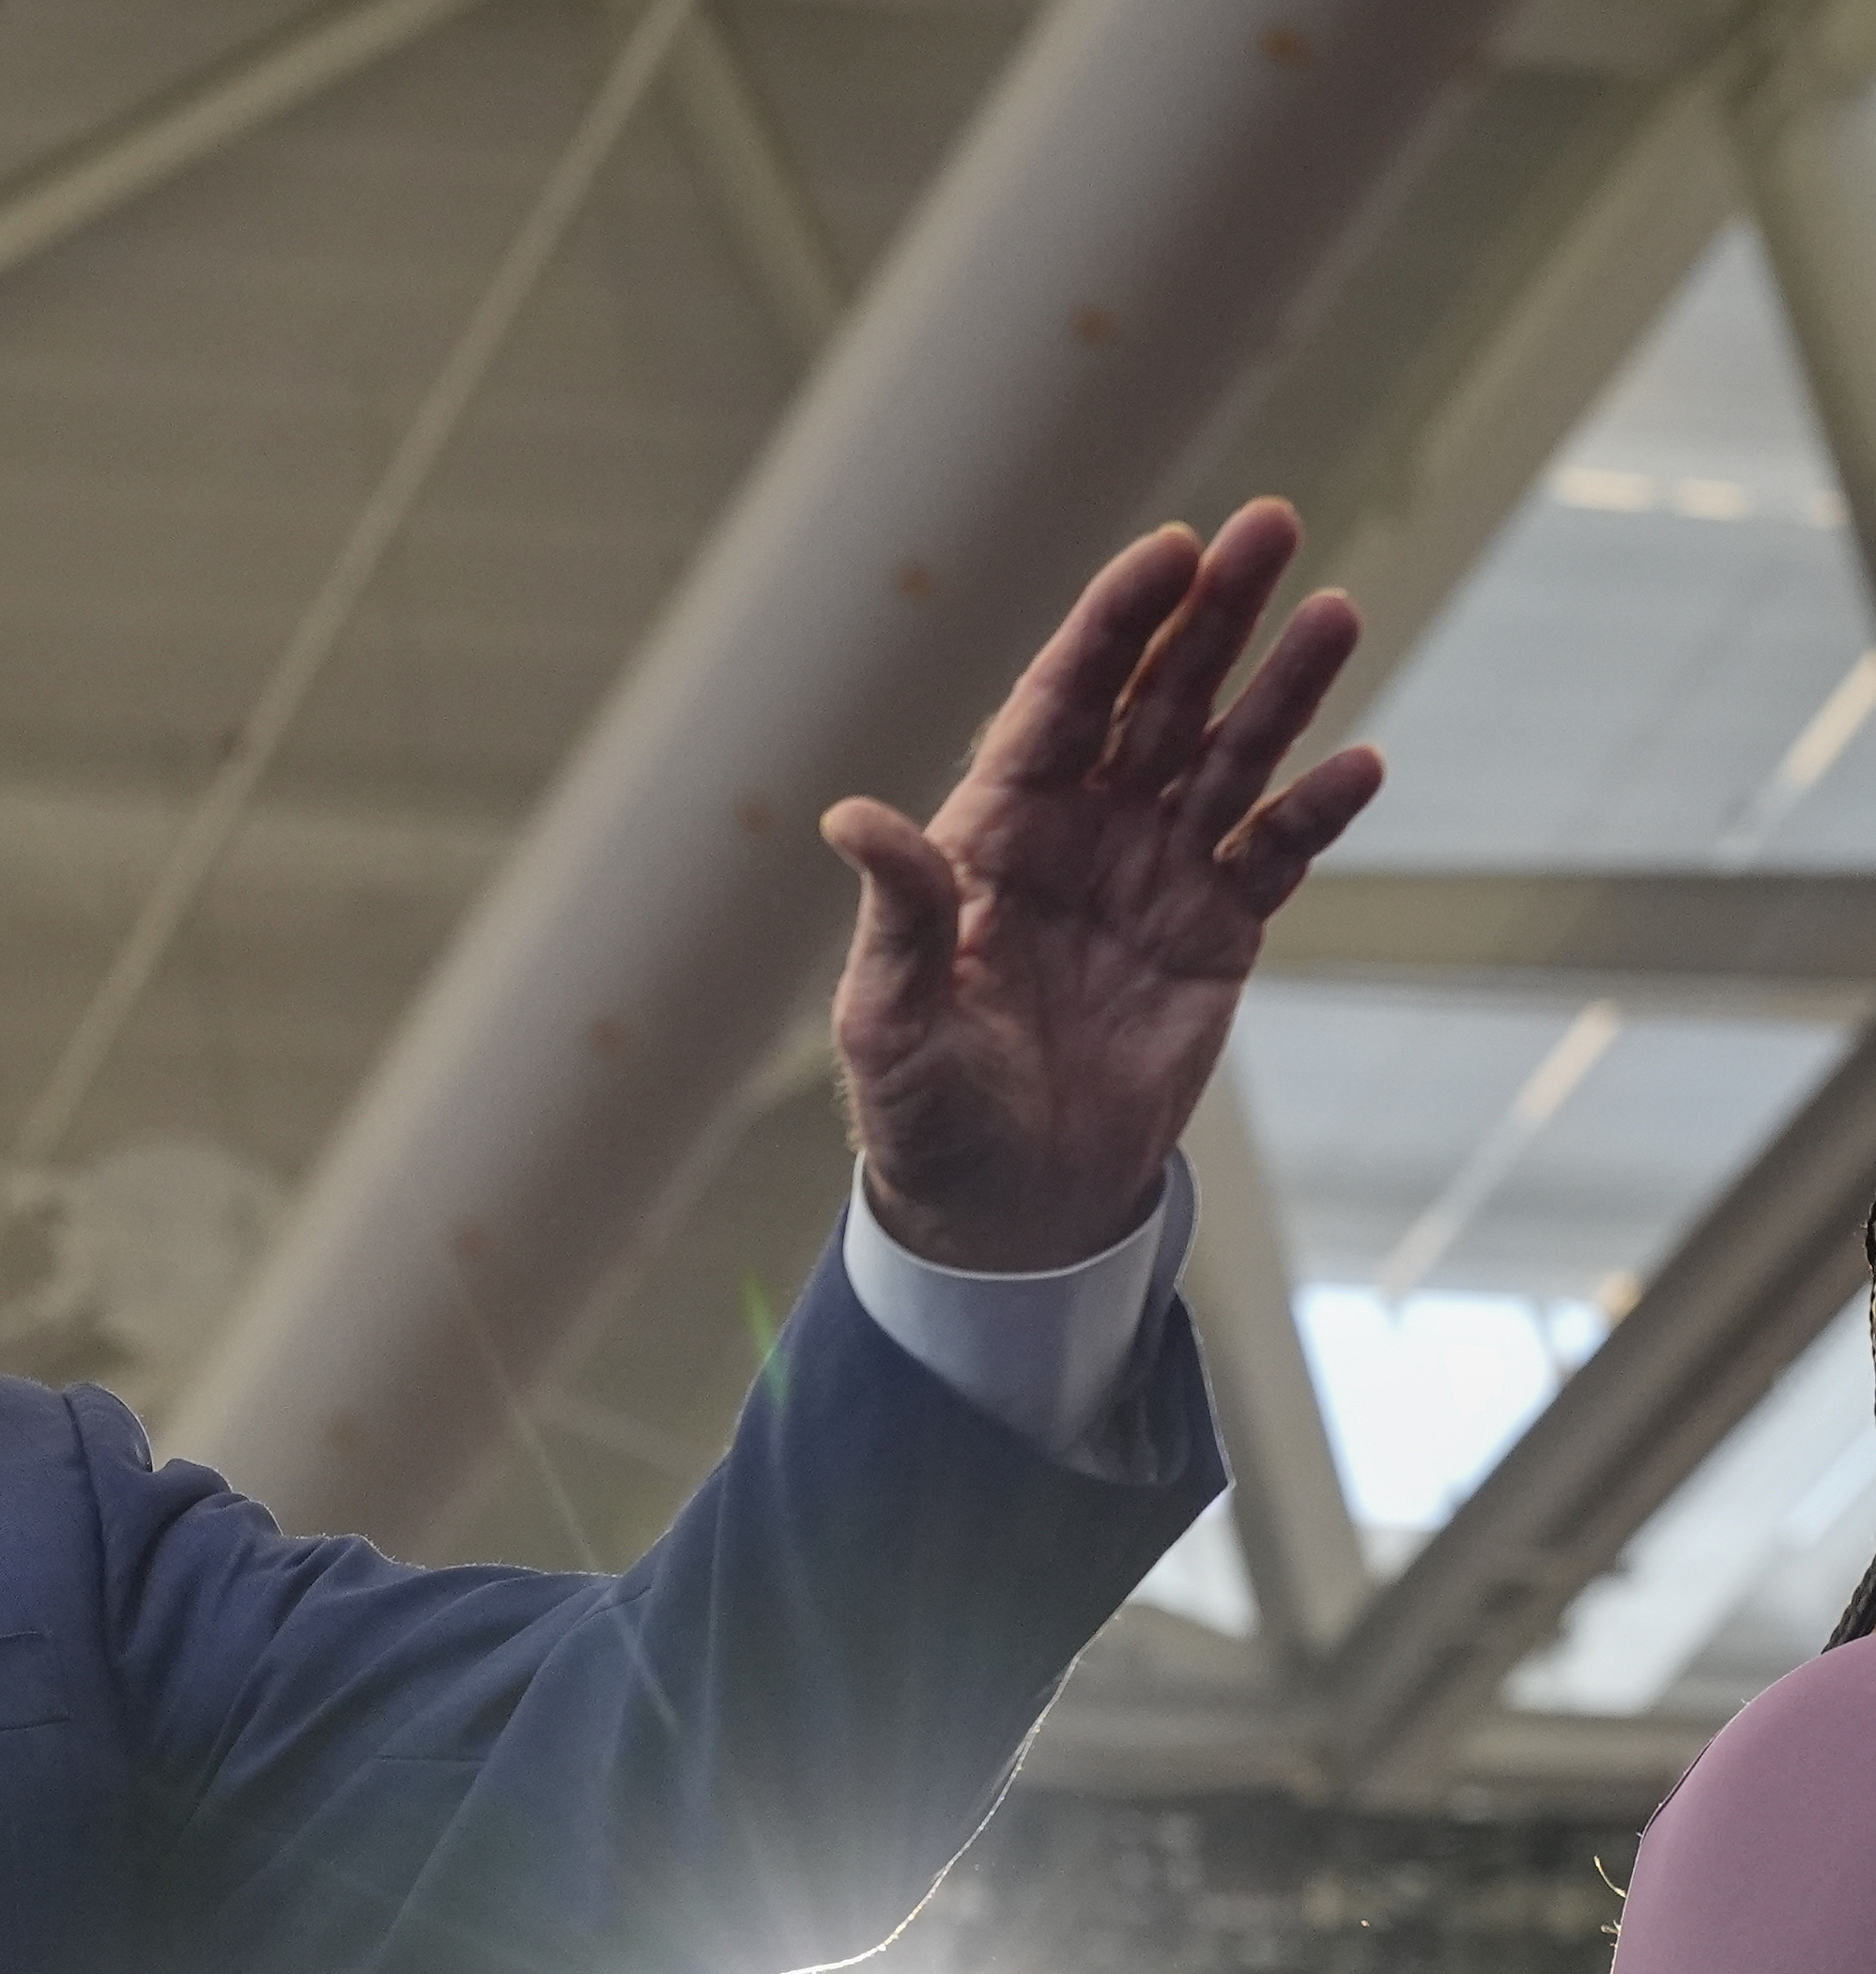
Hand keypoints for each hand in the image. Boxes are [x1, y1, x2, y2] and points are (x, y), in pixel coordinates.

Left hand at [823, 500, 1384, 1270]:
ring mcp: (1156, 877)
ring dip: (1282, 690)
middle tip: (1271, 527)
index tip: (1169, 550)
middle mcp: (1082, 832)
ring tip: (1334, 611)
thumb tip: (851, 818)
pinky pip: (1275, 856)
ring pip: (1227, 759)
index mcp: (993, 832)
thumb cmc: (924, 1110)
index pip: (1060, 702)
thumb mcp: (888, 1021)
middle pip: (1155, 701)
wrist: (1004, 1206)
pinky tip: (1360, 764)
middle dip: (1210, 616)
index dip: (1113, 625)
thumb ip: (894, 917)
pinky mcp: (1217, 936)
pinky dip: (1318, 813)